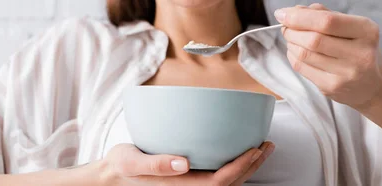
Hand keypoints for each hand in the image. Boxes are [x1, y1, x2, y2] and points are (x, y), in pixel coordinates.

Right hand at [89, 142, 273, 185]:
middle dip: (252, 167)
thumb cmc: (122, 168)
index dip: (240, 168)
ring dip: (247, 168)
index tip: (255, 149)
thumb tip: (183, 162)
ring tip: (262, 148)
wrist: (113, 177)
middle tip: (267, 145)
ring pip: (227, 183)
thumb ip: (156, 163)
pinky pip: (217, 177)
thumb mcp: (131, 162)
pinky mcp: (189, 180)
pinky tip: (239, 151)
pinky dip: (234, 166)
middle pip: (230, 185)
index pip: (219, 182)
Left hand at [274, 4, 381, 107]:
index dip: (299, 17)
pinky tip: (296, 51)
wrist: (373, 86)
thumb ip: (325, 15)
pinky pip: (301, 68)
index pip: (327, 22)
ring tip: (292, 38)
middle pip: (313, 39)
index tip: (283, 13)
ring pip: (304, 54)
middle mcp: (359, 54)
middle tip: (286, 26)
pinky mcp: (331, 87)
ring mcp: (345, 74)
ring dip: (291, 42)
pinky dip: (292, 56)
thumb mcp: (353, 28)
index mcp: (366, 32)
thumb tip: (295, 11)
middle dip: (292, 30)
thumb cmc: (360, 52)